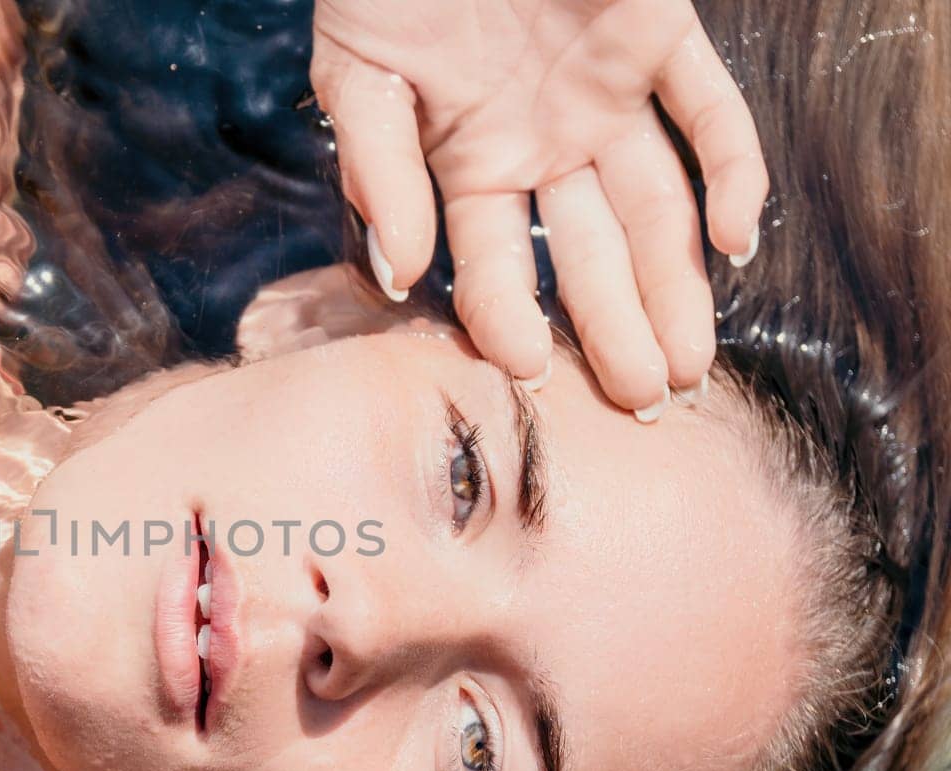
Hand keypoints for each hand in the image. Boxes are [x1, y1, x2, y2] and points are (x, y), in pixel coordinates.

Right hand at [311, 0, 768, 416]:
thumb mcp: (359, 72)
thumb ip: (375, 169)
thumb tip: (397, 273)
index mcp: (469, 162)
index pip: (492, 267)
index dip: (507, 322)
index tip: (529, 377)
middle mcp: (544, 145)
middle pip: (591, 259)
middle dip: (615, 335)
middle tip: (644, 408)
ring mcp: (606, 96)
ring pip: (658, 211)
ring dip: (678, 290)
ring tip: (689, 366)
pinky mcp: (660, 34)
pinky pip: (712, 113)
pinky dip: (735, 172)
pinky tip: (737, 242)